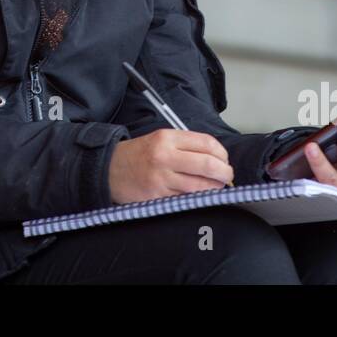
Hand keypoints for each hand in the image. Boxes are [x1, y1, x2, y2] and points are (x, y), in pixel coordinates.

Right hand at [107, 129, 234, 203]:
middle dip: (225, 172)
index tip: (225, 159)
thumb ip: (185, 145)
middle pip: (208, 164)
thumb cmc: (138, 154)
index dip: (222, 153)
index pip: (206, 143)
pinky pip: (186, 198)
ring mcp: (161, 178)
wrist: (108, 169)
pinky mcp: (158, 196)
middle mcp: (165, 156)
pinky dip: (198, 198)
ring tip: (218, 186)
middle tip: (227, 176)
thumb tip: (216, 157)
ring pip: (201, 185)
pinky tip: (201, 195)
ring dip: (215, 188)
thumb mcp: (159, 139)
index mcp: (167, 138)